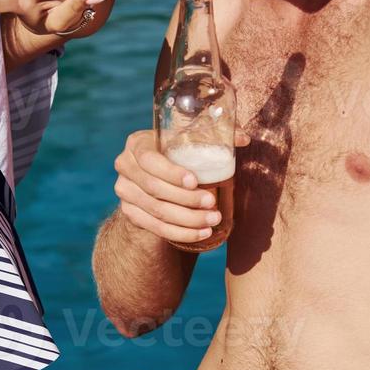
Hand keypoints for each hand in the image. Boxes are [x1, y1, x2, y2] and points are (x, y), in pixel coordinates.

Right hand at [113, 130, 226, 246]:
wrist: (154, 174)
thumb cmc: (177, 151)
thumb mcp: (190, 139)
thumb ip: (216, 135)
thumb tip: (246, 138)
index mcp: (137, 143)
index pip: (150, 159)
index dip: (171, 172)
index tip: (195, 181)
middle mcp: (125, 166)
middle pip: (154, 188)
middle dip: (186, 199)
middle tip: (212, 204)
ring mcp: (124, 192)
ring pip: (157, 211)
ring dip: (187, 220)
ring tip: (213, 220)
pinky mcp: (130, 213)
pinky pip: (155, 228)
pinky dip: (180, 233)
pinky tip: (201, 234)